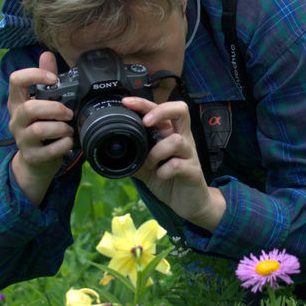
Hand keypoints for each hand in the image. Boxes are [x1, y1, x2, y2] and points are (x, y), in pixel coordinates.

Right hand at [8, 51, 74, 204]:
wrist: (36, 161)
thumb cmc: (41, 126)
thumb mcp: (40, 102)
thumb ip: (44, 80)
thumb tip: (46, 54)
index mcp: (18, 101)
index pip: (16, 80)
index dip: (34, 75)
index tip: (53, 79)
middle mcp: (16, 119)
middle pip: (30, 108)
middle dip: (55, 109)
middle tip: (69, 113)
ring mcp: (22, 139)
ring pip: (39, 130)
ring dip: (61, 128)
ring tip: (69, 129)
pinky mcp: (32, 156)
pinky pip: (48, 151)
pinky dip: (63, 145)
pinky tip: (68, 142)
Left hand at [123, 97, 226, 231]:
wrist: (190, 202)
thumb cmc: (170, 180)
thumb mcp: (147, 168)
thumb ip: (135, 156)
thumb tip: (112, 150)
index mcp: (171, 134)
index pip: (162, 109)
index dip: (145, 103)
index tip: (126, 103)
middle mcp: (183, 139)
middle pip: (180, 111)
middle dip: (160, 111)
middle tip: (145, 122)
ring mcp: (190, 154)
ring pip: (177, 140)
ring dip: (157, 151)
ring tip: (150, 163)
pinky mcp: (193, 171)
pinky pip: (177, 164)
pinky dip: (164, 171)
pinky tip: (160, 177)